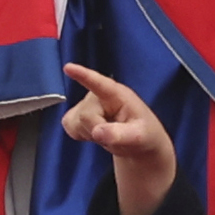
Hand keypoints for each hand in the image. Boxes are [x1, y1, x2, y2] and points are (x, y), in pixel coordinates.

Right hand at [63, 62, 177, 214]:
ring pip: (73, 119)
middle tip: (111, 137)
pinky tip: (92, 137)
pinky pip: (68, 126)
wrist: (140, 147)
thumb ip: (120, 137)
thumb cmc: (146, 138)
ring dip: (86, 132)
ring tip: (104, 136)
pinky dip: (77, 134)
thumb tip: (100, 133)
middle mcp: (104, 97)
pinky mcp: (81, 116)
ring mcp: (91, 105)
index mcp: (122, 97)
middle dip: (94, 128)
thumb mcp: (140, 141)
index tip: (70, 67)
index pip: (102, 85)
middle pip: (84, 113)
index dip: (87, 76)